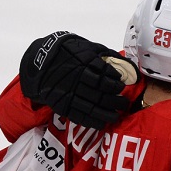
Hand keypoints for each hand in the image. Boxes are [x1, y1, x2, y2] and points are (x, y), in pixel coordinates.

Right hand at [19, 31, 138, 129]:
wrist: (42, 61)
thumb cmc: (70, 52)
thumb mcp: (88, 47)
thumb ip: (107, 55)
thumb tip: (128, 64)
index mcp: (83, 65)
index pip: (103, 78)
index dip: (114, 84)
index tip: (121, 86)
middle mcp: (76, 80)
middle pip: (100, 95)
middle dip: (115, 101)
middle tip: (124, 103)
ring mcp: (68, 94)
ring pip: (91, 107)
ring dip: (106, 114)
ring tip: (117, 115)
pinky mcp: (62, 104)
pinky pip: (78, 116)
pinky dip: (92, 121)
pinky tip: (102, 123)